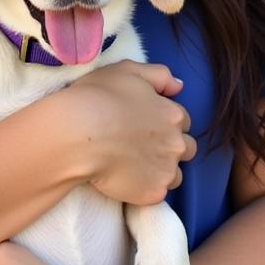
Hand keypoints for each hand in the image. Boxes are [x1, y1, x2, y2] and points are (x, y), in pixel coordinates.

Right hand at [65, 60, 196, 204]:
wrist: (78, 135)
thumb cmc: (99, 97)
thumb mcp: (128, 70)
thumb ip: (159, 75)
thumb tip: (178, 86)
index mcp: (173, 114)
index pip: (182, 120)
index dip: (164, 121)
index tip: (146, 124)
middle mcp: (177, 143)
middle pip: (186, 148)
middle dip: (170, 146)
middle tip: (142, 146)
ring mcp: (167, 170)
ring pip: (175, 174)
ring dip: (162, 169)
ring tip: (135, 166)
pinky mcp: (153, 193)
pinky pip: (157, 193)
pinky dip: (146, 187)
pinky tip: (127, 179)